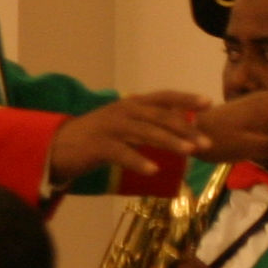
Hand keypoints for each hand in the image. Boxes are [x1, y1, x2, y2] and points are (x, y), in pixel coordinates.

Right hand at [49, 91, 204, 184]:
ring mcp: (110, 127)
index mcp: (132, 104)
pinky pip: (122, 153)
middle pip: (159, 116)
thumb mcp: (125, 126)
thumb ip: (149, 125)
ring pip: (145, 132)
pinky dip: (138, 161)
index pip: (163, 97)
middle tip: (206, 142)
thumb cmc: (98, 138)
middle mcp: (123, 110)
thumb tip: (182, 130)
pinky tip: (154, 170)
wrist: (58, 146)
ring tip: (189, 152)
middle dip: (185, 128)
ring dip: (169, 142)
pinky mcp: (98, 145)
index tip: (209, 102)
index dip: (185, 98)